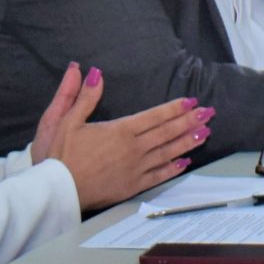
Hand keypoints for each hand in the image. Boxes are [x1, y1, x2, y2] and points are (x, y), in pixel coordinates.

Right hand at [30, 64, 211, 208]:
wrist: (54, 191)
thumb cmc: (56, 155)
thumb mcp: (62, 120)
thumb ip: (81, 96)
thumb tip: (92, 71)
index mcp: (119, 131)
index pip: (154, 116)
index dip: (175, 108)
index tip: (192, 101)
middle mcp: (133, 149)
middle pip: (167, 132)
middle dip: (190, 121)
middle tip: (209, 113)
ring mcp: (135, 169)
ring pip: (168, 153)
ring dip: (188, 141)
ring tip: (206, 132)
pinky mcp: (132, 186)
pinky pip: (159, 176)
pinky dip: (174, 168)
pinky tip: (186, 162)